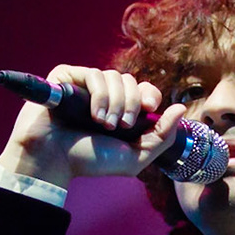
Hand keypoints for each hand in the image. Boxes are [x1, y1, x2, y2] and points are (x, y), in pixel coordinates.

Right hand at [0, 65, 187, 188]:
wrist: (52, 160)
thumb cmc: (88, 161)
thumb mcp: (134, 157)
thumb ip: (161, 136)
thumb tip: (181, 108)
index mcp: (120, 111)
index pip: (143, 90)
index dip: (149, 95)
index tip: (148, 108)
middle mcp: (103, 96)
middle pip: (131, 81)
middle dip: (132, 103)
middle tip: (122, 126)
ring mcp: (84, 86)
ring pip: (114, 77)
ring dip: (115, 102)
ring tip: (104, 124)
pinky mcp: (66, 77)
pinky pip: (92, 74)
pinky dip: (99, 94)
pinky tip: (93, 114)